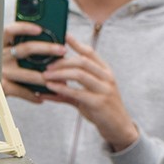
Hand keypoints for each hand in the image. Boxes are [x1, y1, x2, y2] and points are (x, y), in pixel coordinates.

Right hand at [2, 20, 66, 101]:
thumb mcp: (3, 55)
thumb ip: (17, 48)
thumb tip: (47, 43)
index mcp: (0, 45)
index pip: (9, 31)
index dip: (24, 28)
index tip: (40, 29)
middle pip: (25, 49)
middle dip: (47, 49)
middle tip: (63, 50)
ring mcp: (0, 71)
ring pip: (28, 74)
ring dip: (47, 77)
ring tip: (61, 79)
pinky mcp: (1, 87)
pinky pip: (22, 91)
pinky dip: (34, 95)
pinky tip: (43, 97)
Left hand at [40, 35, 138, 150]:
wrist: (118, 127)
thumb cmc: (100, 108)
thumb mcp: (88, 93)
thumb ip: (69, 86)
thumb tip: (46, 82)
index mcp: (105, 71)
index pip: (90, 53)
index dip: (76, 43)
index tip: (62, 36)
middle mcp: (107, 78)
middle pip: (82, 61)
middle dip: (62, 61)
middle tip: (46, 65)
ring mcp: (104, 90)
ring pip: (79, 74)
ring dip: (59, 73)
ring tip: (45, 75)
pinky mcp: (99, 103)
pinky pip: (77, 93)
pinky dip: (62, 89)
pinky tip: (50, 87)